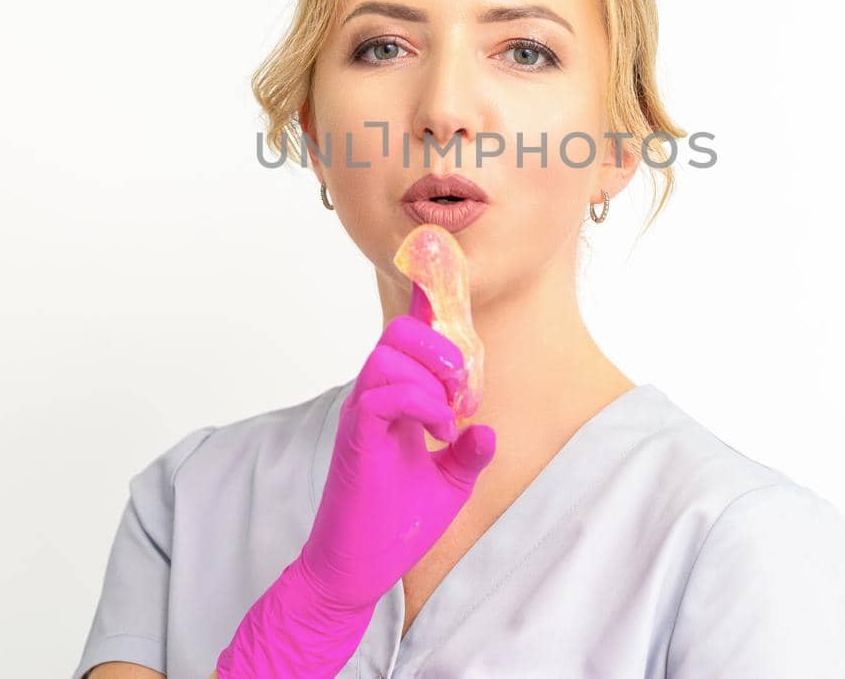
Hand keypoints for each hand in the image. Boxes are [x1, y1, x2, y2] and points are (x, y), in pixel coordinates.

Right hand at [297, 285, 497, 612]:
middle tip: (464, 391)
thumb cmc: (394, 525)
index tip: (443, 276)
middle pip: (397, 332)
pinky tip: (438, 432)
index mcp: (394, 401)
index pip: (408, 342)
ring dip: (432, 377)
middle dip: (440, 347)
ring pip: (388, 354)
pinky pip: (381, 393)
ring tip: (450, 419)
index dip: (426, 306)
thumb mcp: (449, 485)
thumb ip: (469, 453)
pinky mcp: (356, 436)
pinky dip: (419, 403)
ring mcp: (362, 414)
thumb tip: (489, 430)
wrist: (358, 568)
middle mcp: (374, 398)